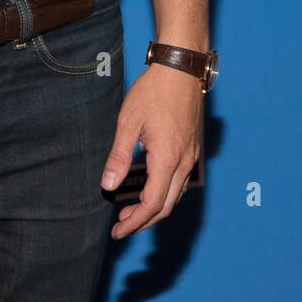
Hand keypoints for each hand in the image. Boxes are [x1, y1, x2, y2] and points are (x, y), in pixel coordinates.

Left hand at [101, 62, 202, 238]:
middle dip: (143, 221)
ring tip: (130, 211)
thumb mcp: (129, 122)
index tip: (117, 231)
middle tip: (120, 226)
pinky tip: (149, 188)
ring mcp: (192, 157)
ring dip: (154, 208)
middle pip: (166, 206)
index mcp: (167, 159)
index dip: (135, 223)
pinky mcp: (193, 149)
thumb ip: (120, 156)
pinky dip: (164, 193)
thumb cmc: (153, 92)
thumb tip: (108, 186)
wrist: (181, 69)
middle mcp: (184, 163)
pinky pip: (181, 182)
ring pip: (175, 195)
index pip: (152, 204)